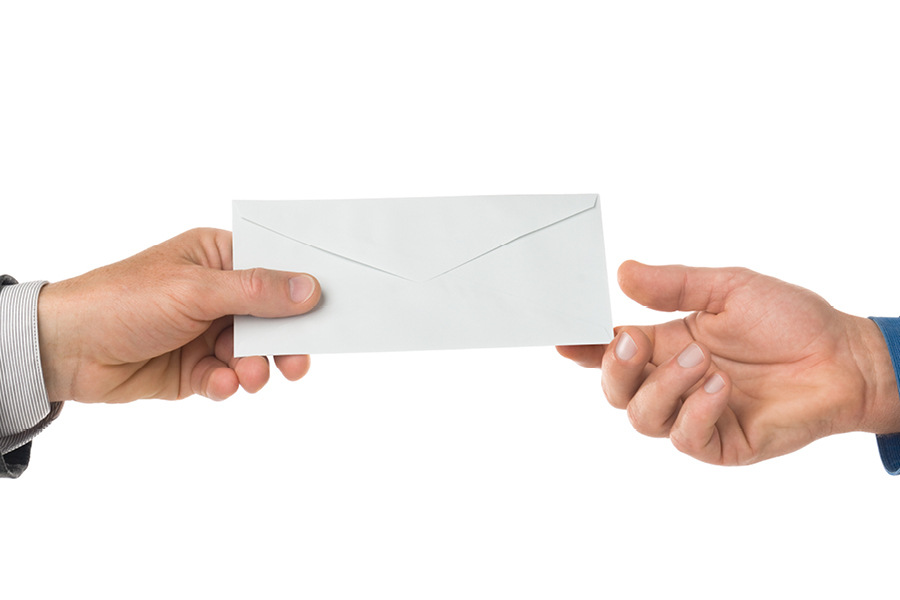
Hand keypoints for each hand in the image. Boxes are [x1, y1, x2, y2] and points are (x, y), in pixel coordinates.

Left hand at [37, 228, 320, 402]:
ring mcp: (208, 331)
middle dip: (284, 341)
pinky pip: (230, 377)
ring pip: (256, 351)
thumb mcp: (195, 290)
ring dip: (256, 366)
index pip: (274, 267)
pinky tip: (218, 383)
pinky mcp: (197, 367)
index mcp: (218, 257)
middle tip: (297, 362)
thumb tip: (311, 288)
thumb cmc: (123, 300)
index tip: (329, 308)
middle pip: (273, 316)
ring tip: (248, 376)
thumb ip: (257, 291)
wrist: (66, 350)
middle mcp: (218, 293)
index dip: (302, 288)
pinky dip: (228, 383)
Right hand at [557, 261, 899, 465]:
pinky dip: (695, 412)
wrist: (844, 357)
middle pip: (616, 391)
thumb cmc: (789, 320)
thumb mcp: (727, 288)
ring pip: (643, 417)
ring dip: (664, 387)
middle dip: (614, 368)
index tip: (562, 336)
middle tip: (634, 340)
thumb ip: (674, 285)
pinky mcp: (719, 443)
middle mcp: (673, 383)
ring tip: (703, 363)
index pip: (610, 350)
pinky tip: (721, 388)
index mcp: (667, 345)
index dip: (582, 347)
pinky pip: (685, 438)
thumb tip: (623, 273)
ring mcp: (693, 415)